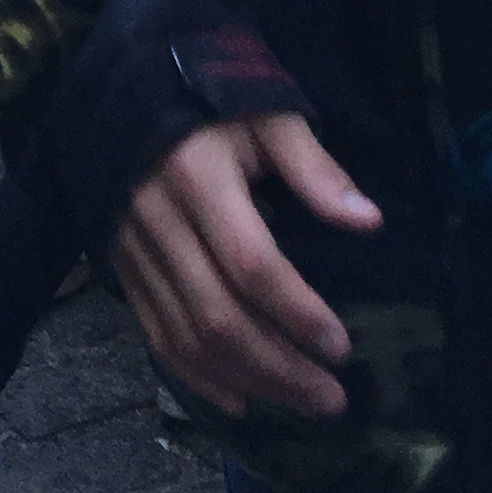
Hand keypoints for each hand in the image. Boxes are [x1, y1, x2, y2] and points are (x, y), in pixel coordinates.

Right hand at [114, 111, 381, 421]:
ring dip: (247, 381)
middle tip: (332, 398)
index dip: (297, 311)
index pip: (251, 263)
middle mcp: (159, 222)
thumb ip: (315, 169)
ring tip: (302, 403)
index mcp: (198, 177)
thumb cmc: (210, 101)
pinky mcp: (122, 268)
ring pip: (187, 337)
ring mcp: (134, 251)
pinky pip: (156, 337)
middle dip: (279, 368)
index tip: (341, 346)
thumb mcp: (268, 116)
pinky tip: (239, 400)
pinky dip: (197, 377)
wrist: (122, 89)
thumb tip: (370, 222)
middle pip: (218, 316)